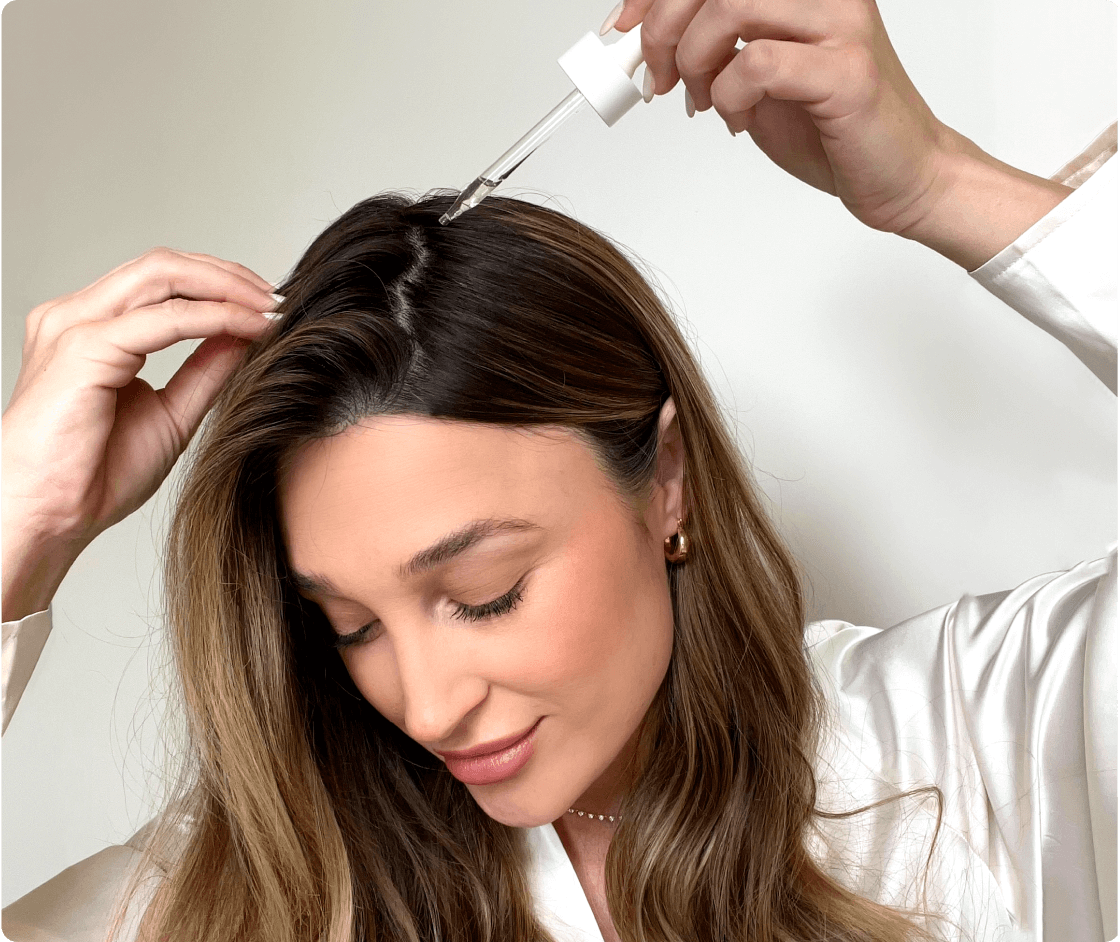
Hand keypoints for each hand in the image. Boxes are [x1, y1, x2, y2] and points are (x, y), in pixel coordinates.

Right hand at [1, 248, 276, 620]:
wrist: (51, 514)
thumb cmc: (94, 474)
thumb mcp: (173, 412)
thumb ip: (205, 369)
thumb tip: (244, 334)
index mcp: (91, 328)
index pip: (161, 280)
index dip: (220, 285)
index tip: (268, 306)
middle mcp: (77, 316)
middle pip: (163, 266)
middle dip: (228, 275)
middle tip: (277, 298)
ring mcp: (75, 326)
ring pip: (162, 276)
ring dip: (225, 287)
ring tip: (268, 308)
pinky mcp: (84, 347)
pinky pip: (163, 318)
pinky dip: (214, 317)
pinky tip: (247, 328)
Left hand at [608, 0, 1071, 266]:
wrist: (901, 174)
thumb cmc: (834, 127)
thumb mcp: (756, 79)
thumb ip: (713, 51)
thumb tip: (647, 43)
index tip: (621, 28)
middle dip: (662, 27)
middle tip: (656, 76)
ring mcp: (841, 24)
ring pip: (730, 7)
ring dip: (694, 61)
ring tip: (701, 101)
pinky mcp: (847, 71)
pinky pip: (756, 64)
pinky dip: (727, 96)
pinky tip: (736, 118)